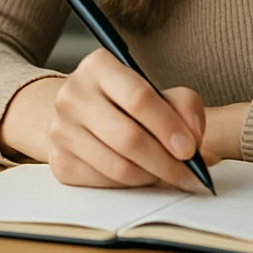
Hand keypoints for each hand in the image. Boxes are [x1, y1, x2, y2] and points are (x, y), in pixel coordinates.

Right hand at [1, 49, 223, 191]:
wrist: (85, 115)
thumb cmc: (129, 103)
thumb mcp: (160, 92)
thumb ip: (184, 107)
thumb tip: (193, 140)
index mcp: (98, 66)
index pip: (138, 97)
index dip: (169, 127)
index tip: (190, 149)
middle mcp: (73, 94)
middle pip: (127, 137)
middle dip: (166, 162)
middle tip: (189, 175)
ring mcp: (61, 129)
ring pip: (117, 167)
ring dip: (152, 177)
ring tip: (169, 175)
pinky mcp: (59, 161)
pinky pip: (104, 184)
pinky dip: (131, 186)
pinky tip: (142, 176)